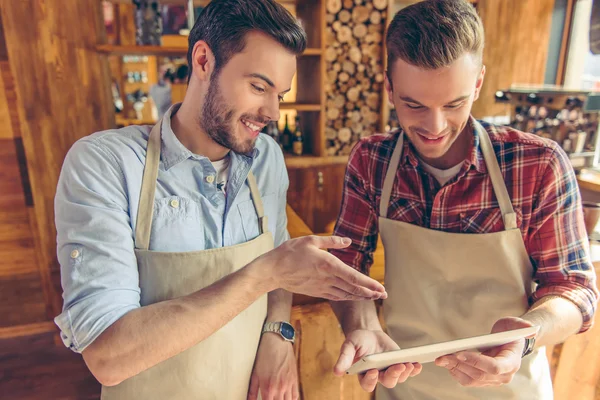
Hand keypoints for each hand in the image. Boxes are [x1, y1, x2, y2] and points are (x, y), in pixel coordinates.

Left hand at [248, 333, 298, 399]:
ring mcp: (289, 384)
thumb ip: (252, 390)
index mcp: (268, 388)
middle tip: (270, 398)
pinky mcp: (295, 379)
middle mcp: (280, 388)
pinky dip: (291, 399)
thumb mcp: (255, 373)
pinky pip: (295, 395)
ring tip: (277, 398)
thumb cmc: (265, 355)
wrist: (278, 341)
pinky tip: (286, 398)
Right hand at [251, 235, 386, 301]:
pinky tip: (354, 297)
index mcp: (328, 264)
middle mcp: (327, 278)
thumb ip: (331, 241)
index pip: (353, 277)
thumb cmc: (290, 252)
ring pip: (346, 294)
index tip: (380, 287)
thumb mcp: (311, 240)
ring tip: (374, 297)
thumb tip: (348, 241)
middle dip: (370, 292)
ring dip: (361, 296)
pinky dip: (348, 297)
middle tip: (384, 294)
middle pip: (353, 288)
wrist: (273, 270)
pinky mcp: (317, 291)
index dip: (368, 283)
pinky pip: (336, 296)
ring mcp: (322, 287)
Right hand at [333, 329, 421, 391]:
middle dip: (393, 375)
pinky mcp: (398, 364)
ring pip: (398, 377)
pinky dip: (413, 369)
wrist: (369, 333)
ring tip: (409, 365)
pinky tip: (416, 364)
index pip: (367, 383)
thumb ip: (344, 358)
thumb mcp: (349, 345)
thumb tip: (336, 372)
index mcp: (363, 374)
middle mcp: (377, 376)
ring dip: (405, 373)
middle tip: (398, 366)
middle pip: (387, 382)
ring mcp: (389, 370)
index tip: (374, 370)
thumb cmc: (357, 341)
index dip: (371, 380)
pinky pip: (407, 371)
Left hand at [434, 317, 535, 386]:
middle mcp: (504, 376)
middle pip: (478, 374)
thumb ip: (522, 325)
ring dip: (454, 369)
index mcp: (512, 363)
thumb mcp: (515, 325)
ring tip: (440, 358)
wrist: (509, 343)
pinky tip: (446, 362)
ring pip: (471, 379)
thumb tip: (530, 328)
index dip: (476, 361)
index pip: (494, 367)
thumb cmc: (510, 333)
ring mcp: (493, 381)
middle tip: (442, 355)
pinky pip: (467, 380)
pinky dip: (455, 371)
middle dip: (459, 364)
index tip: (459, 353)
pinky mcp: (483, 380)